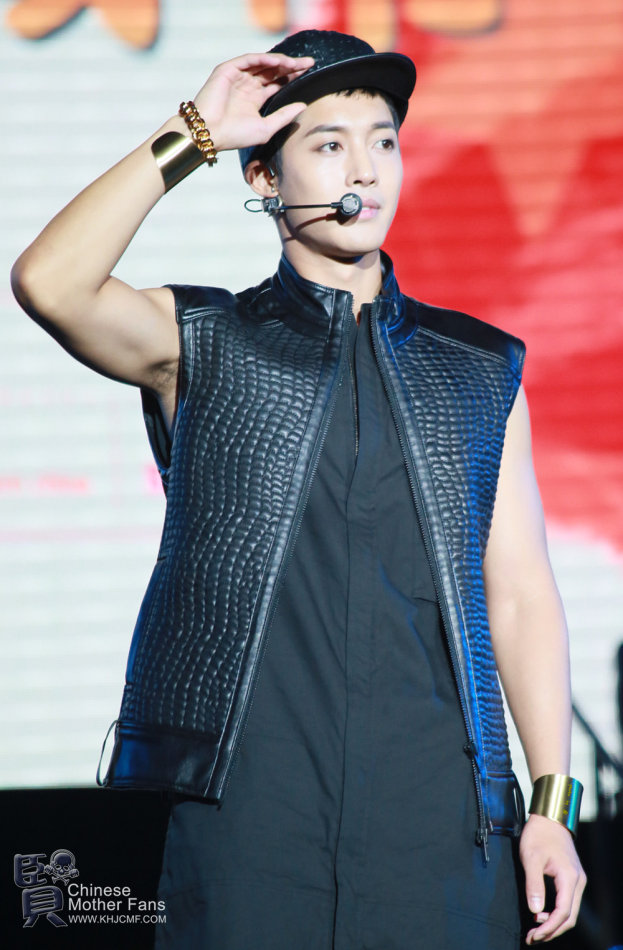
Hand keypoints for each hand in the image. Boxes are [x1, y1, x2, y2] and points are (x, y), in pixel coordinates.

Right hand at [191, 52, 314, 152]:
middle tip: (309, 63)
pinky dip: (263, 59)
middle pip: (273, 71)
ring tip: (296, 63)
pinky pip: (249, 60)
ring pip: (262, 63)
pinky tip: (279, 62)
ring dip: (280, 61)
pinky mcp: (228, 71)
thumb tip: (303, 106)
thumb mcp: (266, 128)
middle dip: (291, 66)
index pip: (277, 83)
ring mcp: (237, 76)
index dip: (292, 77)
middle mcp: (247, 85)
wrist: (210, 134)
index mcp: (255, 98)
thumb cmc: (234, 136)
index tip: (309, 73)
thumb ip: (284, 117)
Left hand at [519, 813, 585, 943]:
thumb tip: (535, 910)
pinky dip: (556, 913)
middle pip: (569, 917)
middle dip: (551, 931)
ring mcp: (576, 880)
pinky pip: (567, 902)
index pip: (563, 913)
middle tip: (532, 938)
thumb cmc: (539, 834)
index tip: (534, 935)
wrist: (550, 818)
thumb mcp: (531, 858)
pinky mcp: (571, 878)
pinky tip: (541, 915)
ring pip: (569, 911)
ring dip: (554, 924)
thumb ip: (534, 884)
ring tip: (535, 930)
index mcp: (569, 878)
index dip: (549, 928)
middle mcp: (578, 882)